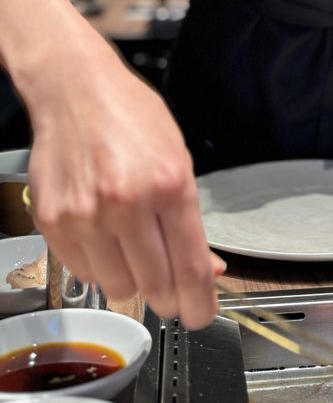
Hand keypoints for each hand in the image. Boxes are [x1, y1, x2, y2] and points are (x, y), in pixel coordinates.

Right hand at [25, 39, 222, 329]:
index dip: (200, 302)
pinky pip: (84, 271)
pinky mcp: (55, 221)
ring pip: (118, 286)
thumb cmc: (130, 115)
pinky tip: (108, 239)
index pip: (190, 266)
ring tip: (136, 250)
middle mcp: (127, 202)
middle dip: (170, 297)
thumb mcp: (178, 158)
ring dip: (133, 281)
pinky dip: (101, 267)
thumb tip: (206, 268)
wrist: (75, 89)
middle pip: (155, 285)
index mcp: (169, 183)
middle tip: (174, 293)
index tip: (203, 313)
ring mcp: (86, 214)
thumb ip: (190, 218)